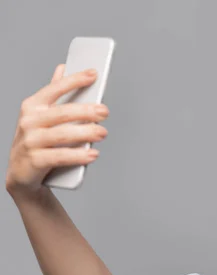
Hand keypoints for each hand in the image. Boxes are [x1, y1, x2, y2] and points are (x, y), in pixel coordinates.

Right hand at [5, 64, 109, 195]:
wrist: (22, 174)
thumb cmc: (37, 142)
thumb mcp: (42, 116)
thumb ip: (54, 94)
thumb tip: (63, 68)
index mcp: (32, 106)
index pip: (54, 89)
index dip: (74, 80)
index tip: (94, 74)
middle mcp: (28, 122)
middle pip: (62, 113)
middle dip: (86, 111)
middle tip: (105, 112)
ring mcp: (30, 142)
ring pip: (62, 134)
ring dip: (85, 133)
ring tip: (103, 133)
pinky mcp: (34, 161)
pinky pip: (59, 157)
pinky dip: (78, 155)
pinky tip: (93, 154)